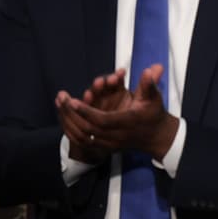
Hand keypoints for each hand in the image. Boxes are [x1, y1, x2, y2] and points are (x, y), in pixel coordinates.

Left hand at [63, 65, 178, 160]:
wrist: (156, 137)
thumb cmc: (153, 114)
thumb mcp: (153, 98)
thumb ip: (149, 84)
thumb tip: (150, 70)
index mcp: (128, 123)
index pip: (103, 120)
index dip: (87, 112)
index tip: (73, 101)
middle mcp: (118, 136)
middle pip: (89, 129)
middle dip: (73, 114)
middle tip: (63, 99)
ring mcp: (110, 144)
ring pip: (83, 137)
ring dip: (69, 121)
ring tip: (60, 105)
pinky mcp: (105, 148)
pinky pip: (83, 142)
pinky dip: (72, 130)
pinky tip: (64, 118)